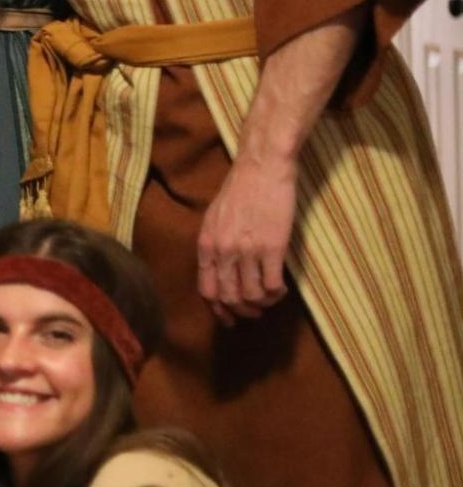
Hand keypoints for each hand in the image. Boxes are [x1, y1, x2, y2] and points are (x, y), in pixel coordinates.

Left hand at [197, 152, 297, 324]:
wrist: (261, 168)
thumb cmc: (239, 190)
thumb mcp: (214, 218)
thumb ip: (214, 245)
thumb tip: (217, 272)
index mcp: (206, 244)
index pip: (207, 290)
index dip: (218, 309)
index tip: (229, 318)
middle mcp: (223, 251)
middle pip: (229, 298)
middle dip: (243, 311)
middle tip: (255, 311)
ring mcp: (247, 251)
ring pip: (252, 296)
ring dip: (263, 304)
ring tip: (270, 297)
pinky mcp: (272, 248)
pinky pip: (272, 286)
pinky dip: (277, 294)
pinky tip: (281, 288)